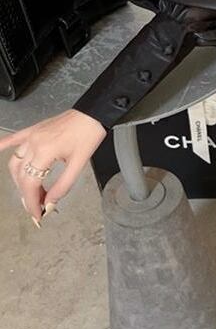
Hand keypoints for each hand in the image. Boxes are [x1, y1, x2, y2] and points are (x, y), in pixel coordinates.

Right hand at [0, 110, 106, 226]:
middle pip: (21, 176)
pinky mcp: (33, 130)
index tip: (37, 215)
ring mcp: (31, 135)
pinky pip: (13, 139)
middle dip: (27, 194)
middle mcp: (33, 143)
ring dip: (19, 180)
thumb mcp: (80, 164)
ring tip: (31, 192)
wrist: (94, 113)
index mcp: (45, 151)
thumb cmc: (89, 135)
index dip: (31, 202)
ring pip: (15, 163)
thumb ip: (63, 185)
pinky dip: (2, 146)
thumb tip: (49, 203)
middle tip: (38, 206)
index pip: (30, 184)